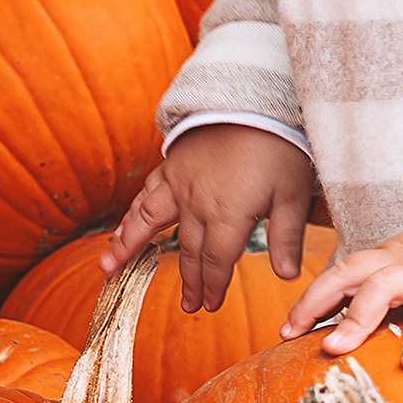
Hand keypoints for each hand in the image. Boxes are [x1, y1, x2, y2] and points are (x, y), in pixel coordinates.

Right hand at [100, 124, 315, 313]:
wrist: (255, 98)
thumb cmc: (279, 146)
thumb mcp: (293, 193)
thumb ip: (286, 236)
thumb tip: (285, 277)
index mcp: (227, 214)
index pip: (216, 260)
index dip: (212, 285)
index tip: (210, 305)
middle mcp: (196, 202)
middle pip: (188, 250)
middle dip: (189, 280)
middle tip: (189, 305)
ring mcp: (179, 182)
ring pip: (148, 221)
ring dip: (128, 247)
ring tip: (109, 269)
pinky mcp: (173, 163)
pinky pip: (147, 192)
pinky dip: (132, 212)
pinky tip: (123, 224)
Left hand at [281, 218, 402, 371]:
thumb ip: (385, 294)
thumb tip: (345, 330)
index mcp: (388, 258)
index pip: (341, 273)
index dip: (312, 298)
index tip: (287, 330)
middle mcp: (402, 264)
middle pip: (350, 273)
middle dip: (317, 301)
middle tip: (293, 334)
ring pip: (384, 287)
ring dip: (357, 317)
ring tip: (336, 348)